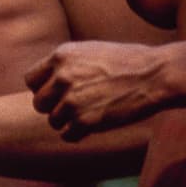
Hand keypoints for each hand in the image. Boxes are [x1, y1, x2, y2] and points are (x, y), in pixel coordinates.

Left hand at [25, 41, 170, 139]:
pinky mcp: (86, 121)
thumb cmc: (127, 61)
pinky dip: (78, 134)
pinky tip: (93, 125)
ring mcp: (73, 100)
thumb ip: (66, 64)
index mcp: (61, 56)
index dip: (43, 88)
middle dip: (53, 107)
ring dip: (68, 122)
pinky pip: (67, 135)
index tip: (57, 93)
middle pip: (38, 103)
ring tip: (88, 114)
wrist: (155, 75)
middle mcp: (62, 77)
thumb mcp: (90, 51)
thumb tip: (48, 80)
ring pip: (53, 121)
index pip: (31, 80)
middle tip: (74, 107)